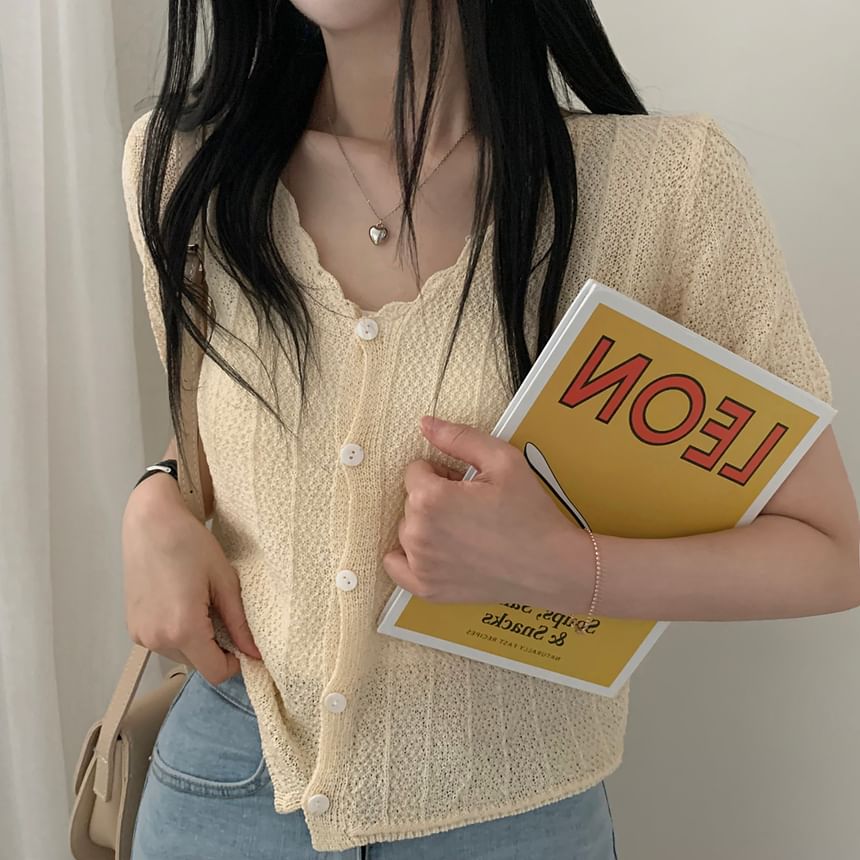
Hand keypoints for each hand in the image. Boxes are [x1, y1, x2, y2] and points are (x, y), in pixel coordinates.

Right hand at [121, 475, 261, 684]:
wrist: (151, 522)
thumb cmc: (191, 544)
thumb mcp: (224, 581)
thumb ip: (240, 623)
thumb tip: (256, 653)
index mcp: (183, 629)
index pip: (216, 673)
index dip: (235, 663)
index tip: (244, 642)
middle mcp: (157, 639)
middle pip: (198, 665)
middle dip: (216, 649)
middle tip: (223, 614)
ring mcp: (141, 635)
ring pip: (181, 656)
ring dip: (196, 641)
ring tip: (201, 604)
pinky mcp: (133, 627)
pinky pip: (163, 643)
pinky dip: (178, 633)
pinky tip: (183, 603)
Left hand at [382, 416, 585, 607]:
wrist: (552, 566)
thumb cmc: (530, 513)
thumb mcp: (502, 460)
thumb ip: (458, 437)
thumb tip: (425, 423)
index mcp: (430, 498)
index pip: (415, 471)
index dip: (442, 472)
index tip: (465, 484)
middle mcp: (418, 533)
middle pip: (410, 500)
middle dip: (434, 498)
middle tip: (470, 508)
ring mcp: (420, 564)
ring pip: (407, 529)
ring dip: (426, 525)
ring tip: (464, 531)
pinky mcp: (427, 588)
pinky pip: (395, 566)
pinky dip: (408, 557)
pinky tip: (435, 551)